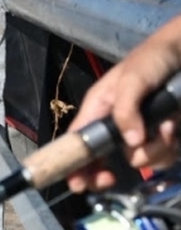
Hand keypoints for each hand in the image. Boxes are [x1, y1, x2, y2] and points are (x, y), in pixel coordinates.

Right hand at [67, 15, 180, 192]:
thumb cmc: (150, 60)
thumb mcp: (132, 80)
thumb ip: (126, 110)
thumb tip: (131, 144)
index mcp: (98, 108)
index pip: (78, 139)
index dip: (73, 162)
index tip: (76, 183)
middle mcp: (116, 122)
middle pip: (105, 157)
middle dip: (112, 166)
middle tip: (112, 178)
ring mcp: (140, 129)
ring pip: (141, 157)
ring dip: (155, 149)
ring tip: (166, 128)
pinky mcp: (162, 134)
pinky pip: (163, 154)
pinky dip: (170, 145)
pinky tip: (174, 127)